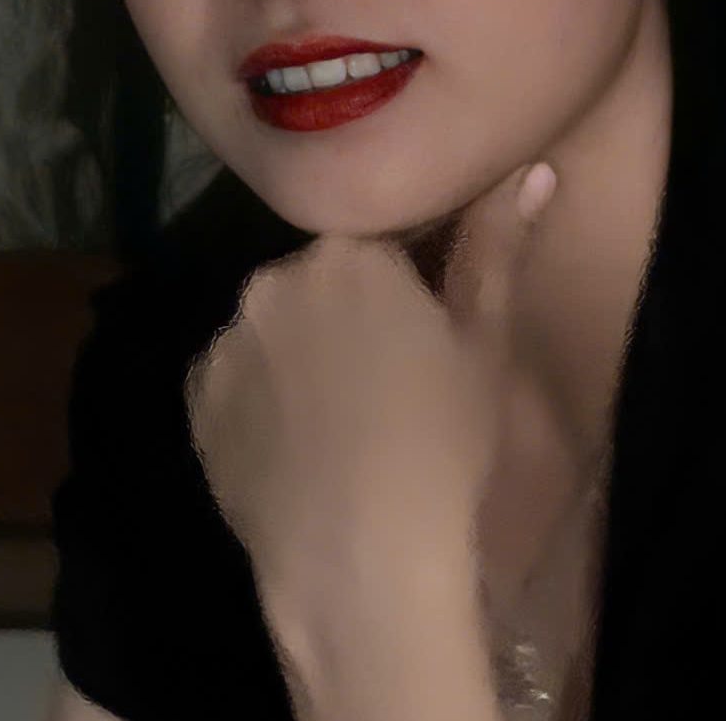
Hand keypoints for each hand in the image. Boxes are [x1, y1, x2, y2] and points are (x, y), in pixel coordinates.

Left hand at [183, 161, 558, 603]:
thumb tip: (531, 169)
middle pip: (317, 282)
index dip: (405, 289)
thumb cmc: (441, 444)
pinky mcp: (193, 401)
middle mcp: (273, 279)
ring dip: (298, 354)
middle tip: (386, 384)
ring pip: (272, 330)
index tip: (422, 336)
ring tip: (338, 423)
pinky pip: (233, 381)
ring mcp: (226, 341)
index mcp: (349, 254)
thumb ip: (496, 247)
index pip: (379, 245)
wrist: (360, 557)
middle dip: (346, 314)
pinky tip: (296, 446)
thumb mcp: (485, 344)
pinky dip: (259, 400)